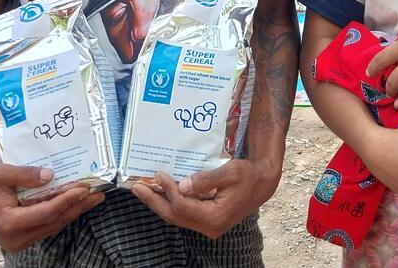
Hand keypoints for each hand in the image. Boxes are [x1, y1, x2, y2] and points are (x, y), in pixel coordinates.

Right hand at [0, 165, 104, 252]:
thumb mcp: (0, 173)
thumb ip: (25, 174)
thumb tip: (49, 175)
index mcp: (9, 222)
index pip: (46, 212)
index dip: (67, 200)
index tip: (84, 188)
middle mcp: (16, 237)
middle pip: (55, 221)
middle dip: (79, 207)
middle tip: (99, 193)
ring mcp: (20, 240)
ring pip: (54, 225)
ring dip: (74, 211)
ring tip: (93, 197)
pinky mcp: (24, 237)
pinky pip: (48, 225)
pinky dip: (63, 213)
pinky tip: (76, 203)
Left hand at [131, 158, 278, 239]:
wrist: (262, 183)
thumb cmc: (248, 175)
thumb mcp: (230, 172)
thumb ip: (206, 179)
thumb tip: (182, 185)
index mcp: (215, 217)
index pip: (183, 206)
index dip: (168, 190)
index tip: (160, 174)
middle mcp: (209, 226)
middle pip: (174, 216)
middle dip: (153, 201)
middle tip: (136, 187)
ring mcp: (207, 226)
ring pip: (176, 216)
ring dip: (159, 202)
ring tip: (142, 190)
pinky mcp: (205, 220)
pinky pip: (183, 213)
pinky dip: (170, 202)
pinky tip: (160, 192)